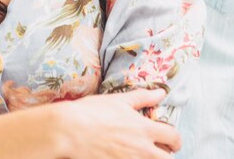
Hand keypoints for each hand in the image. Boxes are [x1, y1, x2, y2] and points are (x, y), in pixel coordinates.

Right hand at [58, 88, 180, 158]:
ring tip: (141, 152)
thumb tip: (161, 93)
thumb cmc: (93, 111)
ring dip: (151, 158)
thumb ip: (143, 97)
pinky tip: (125, 155)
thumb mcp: (119, 100)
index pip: (174, 137)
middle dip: (166, 154)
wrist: (71, 130)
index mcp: (144, 129)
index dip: (175, 139)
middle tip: (157, 149)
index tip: (170, 139)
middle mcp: (142, 149)